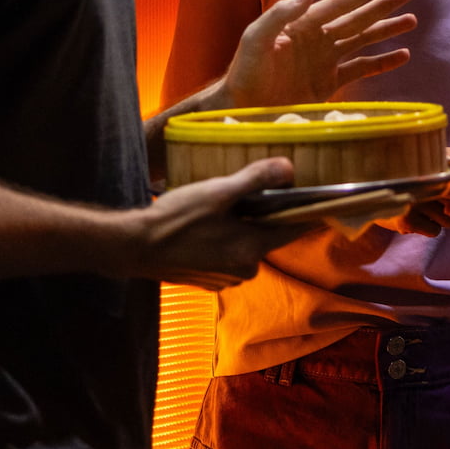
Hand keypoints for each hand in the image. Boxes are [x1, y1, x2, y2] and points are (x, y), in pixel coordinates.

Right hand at [136, 157, 313, 287]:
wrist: (134, 247)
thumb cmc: (177, 218)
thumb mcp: (219, 192)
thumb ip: (256, 179)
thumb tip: (289, 169)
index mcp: (253, 249)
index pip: (297, 229)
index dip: (308, 210)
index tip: (314, 194)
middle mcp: (246, 269)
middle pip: (270, 235)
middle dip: (265, 214)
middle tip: (249, 190)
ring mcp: (226, 277)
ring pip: (247, 244)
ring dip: (242, 226)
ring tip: (222, 205)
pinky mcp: (209, 279)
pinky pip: (228, 253)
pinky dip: (225, 239)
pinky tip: (206, 224)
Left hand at [206, 0, 417, 110]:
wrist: (241, 108)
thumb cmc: (244, 72)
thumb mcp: (255, 39)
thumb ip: (279, 15)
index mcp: (303, 26)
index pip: (338, 4)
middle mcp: (319, 40)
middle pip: (357, 18)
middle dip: (383, 6)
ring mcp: (325, 61)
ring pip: (363, 41)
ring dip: (386, 30)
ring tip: (411, 21)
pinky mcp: (329, 84)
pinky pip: (361, 70)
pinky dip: (382, 63)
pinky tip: (402, 55)